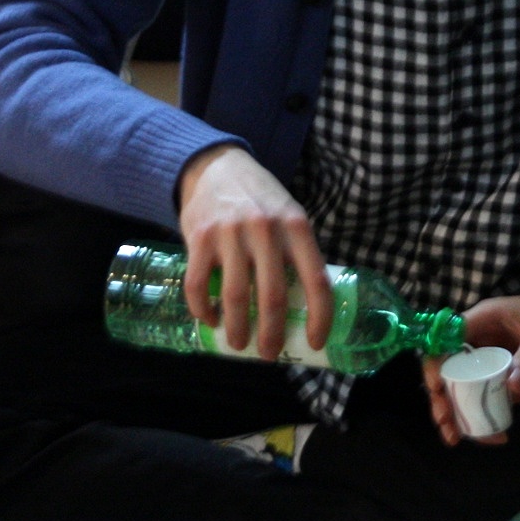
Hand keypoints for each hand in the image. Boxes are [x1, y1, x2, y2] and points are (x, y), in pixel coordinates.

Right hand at [177, 145, 333, 358]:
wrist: (217, 167)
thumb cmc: (261, 200)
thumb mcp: (290, 215)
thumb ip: (297, 252)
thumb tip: (306, 305)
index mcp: (297, 227)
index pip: (316, 281)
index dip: (319, 317)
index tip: (314, 342)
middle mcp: (266, 230)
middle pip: (273, 297)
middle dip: (271, 335)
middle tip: (269, 354)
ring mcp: (231, 234)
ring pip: (236, 297)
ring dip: (237, 329)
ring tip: (238, 344)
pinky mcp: (200, 238)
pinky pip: (200, 285)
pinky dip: (204, 310)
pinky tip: (210, 319)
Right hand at [423, 292, 519, 444]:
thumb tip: (511, 389)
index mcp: (486, 320)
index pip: (447, 339)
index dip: (436, 362)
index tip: (437, 388)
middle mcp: (483, 344)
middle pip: (448, 370)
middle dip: (442, 397)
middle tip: (447, 424)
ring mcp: (496, 367)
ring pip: (463, 390)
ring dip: (457, 414)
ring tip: (457, 438)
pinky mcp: (511, 386)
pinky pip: (487, 403)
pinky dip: (483, 421)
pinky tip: (492, 437)